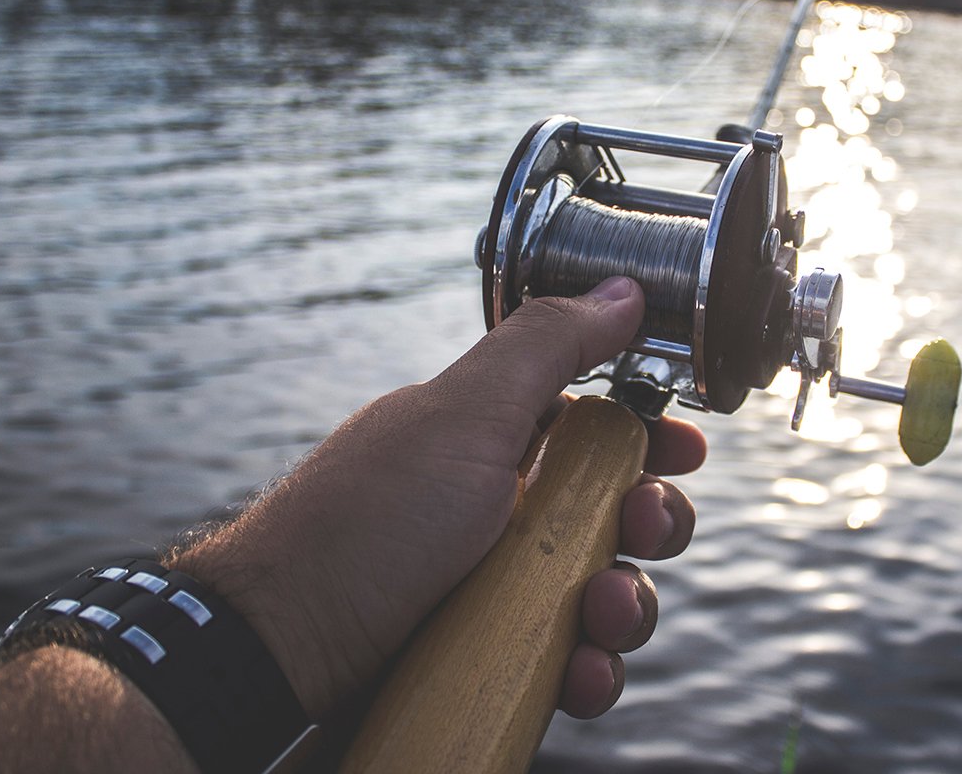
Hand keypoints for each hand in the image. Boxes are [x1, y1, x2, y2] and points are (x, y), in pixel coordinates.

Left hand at [173, 276, 705, 726]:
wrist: (277, 653)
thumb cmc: (364, 525)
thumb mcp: (463, 416)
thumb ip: (549, 347)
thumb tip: (623, 287)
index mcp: (492, 440)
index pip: (594, 427)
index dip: (649, 435)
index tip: (685, 450)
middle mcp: (498, 510)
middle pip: (615, 512)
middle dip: (651, 522)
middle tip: (643, 528)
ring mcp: (493, 588)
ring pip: (603, 593)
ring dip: (626, 606)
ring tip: (600, 618)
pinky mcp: (489, 659)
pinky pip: (566, 663)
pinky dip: (585, 670)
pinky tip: (574, 674)